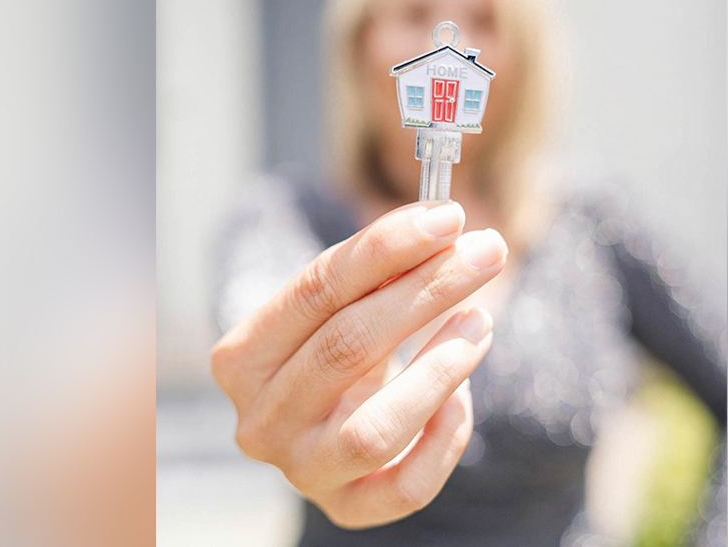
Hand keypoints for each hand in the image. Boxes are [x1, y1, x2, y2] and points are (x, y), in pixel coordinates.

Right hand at [211, 201, 506, 527]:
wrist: (331, 418)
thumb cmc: (341, 343)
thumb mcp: (344, 303)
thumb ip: (379, 268)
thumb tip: (444, 230)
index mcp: (241, 358)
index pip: (315, 291)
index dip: (385, 249)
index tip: (447, 218)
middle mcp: (260, 422)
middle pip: (347, 347)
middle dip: (427, 291)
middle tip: (486, 253)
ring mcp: (302, 473)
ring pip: (375, 430)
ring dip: (439, 368)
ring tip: (480, 320)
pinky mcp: (348, 509)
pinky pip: (407, 487)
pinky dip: (446, 437)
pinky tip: (463, 395)